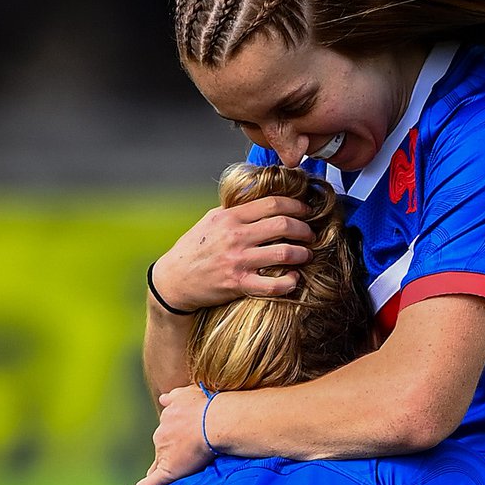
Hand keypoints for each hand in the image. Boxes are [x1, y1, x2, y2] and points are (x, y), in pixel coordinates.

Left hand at [113, 384, 212, 484]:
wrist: (215, 420)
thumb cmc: (208, 406)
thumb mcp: (189, 394)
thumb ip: (174, 397)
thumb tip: (162, 399)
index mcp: (168, 419)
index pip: (167, 434)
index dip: (174, 440)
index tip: (180, 443)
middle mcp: (162, 435)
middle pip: (163, 450)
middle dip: (174, 454)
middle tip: (195, 455)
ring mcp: (162, 453)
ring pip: (159, 468)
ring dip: (170, 471)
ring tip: (191, 471)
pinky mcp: (166, 471)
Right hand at [150, 195, 313, 311]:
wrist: (174, 279)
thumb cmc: (194, 248)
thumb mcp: (211, 220)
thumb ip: (236, 210)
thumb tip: (262, 199)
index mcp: (230, 217)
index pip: (272, 204)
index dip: (296, 206)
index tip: (306, 211)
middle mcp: (235, 236)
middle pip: (283, 225)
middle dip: (304, 229)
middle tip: (310, 234)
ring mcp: (238, 261)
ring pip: (284, 253)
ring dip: (303, 253)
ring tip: (307, 255)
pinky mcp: (239, 284)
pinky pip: (273, 285)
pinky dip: (290, 282)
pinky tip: (294, 279)